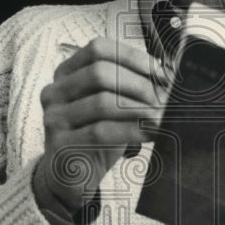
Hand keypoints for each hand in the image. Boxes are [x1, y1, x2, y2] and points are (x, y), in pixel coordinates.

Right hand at [33, 37, 165, 213]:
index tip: (160, 72)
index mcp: (66, 72)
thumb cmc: (96, 134)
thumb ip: (130, 87)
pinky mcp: (60, 145)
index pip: (98, 49)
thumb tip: (169, 74)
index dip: (132, 57)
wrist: (72, 176)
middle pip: (99, 73)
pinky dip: (132, 130)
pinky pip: (100, 132)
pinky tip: (152, 133)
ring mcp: (54, 118)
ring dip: (139, 108)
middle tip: (164, 98)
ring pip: (101, 102)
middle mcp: (55, 91)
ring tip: (162, 116)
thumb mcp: (112, 105)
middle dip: (138, 84)